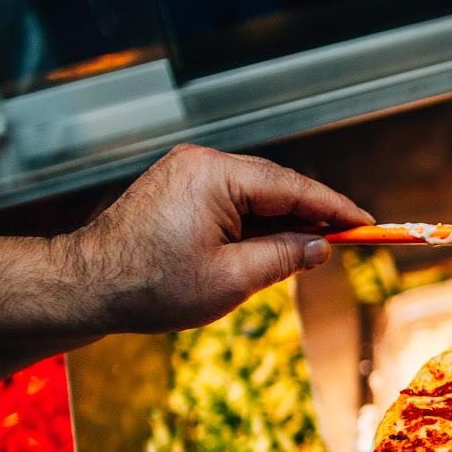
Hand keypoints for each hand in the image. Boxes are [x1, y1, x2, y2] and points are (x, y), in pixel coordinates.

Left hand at [64, 144, 371, 334]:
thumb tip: (320, 246)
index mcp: (215, 176)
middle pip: (275, 186)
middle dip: (312, 215)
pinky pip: (229, 201)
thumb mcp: (230, 280)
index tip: (367, 223)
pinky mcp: (176, 189)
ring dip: (282, 223)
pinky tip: (270, 247)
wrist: (85, 287)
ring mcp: (185, 174)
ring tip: (311, 253)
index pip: (293, 188)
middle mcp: (201, 164)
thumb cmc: (151, 286)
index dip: (335, 208)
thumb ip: (283, 258)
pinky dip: (254, 224)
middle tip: (348, 242)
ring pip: (253, 195)